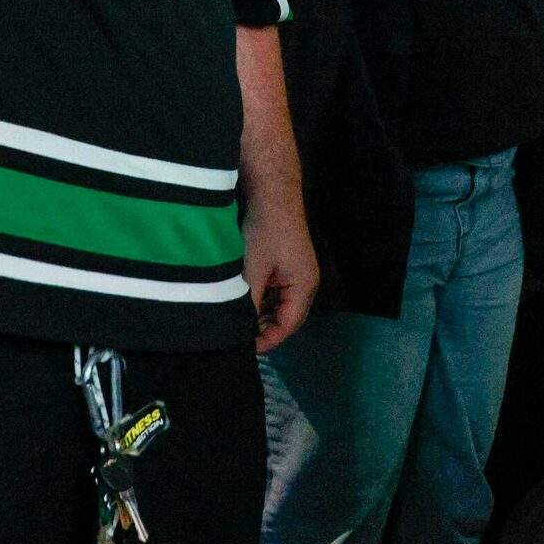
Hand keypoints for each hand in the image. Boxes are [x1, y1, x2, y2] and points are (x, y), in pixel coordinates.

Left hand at [242, 195, 317, 351]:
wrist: (272, 193)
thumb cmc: (265, 231)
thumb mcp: (254, 270)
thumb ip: (249, 302)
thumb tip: (239, 331)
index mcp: (305, 286)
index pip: (288, 325)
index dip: (268, 340)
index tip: (245, 350)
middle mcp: (305, 282)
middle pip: (286, 317)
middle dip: (264, 330)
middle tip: (239, 341)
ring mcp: (296, 273)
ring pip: (279, 305)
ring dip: (261, 315)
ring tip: (238, 325)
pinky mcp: (285, 264)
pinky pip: (275, 291)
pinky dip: (260, 300)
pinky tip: (241, 304)